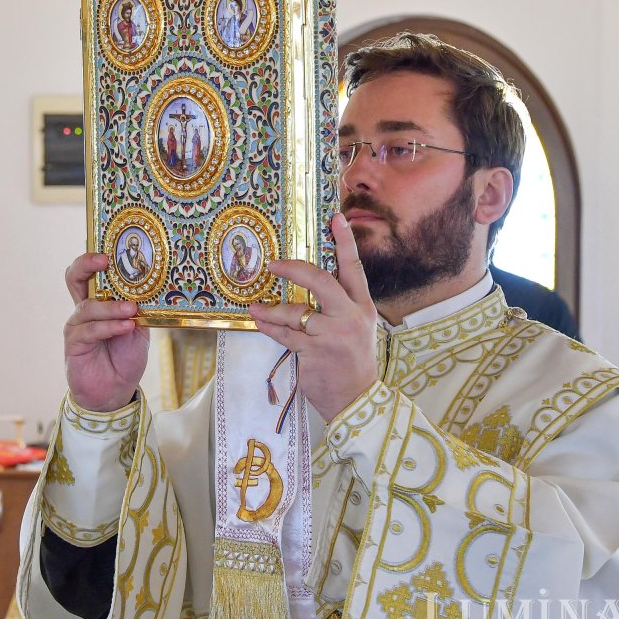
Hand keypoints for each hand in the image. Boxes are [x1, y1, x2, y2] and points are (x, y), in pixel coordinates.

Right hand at [64, 253, 149, 411]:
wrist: (116, 390)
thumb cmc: (125, 356)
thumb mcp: (139, 329)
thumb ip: (139, 310)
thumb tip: (149, 291)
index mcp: (101, 301)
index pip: (92, 272)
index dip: (96, 258)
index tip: (110, 249)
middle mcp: (85, 309)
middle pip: (75, 277)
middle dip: (86, 264)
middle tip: (104, 261)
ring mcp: (78, 326)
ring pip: (87, 306)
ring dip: (111, 307)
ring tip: (131, 310)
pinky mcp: (74, 344)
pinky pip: (90, 330)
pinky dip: (109, 327)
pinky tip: (125, 327)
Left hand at [249, 213, 377, 421]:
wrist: (357, 400)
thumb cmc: (353, 362)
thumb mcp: (358, 329)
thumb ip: (341, 307)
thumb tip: (315, 284)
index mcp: (362, 307)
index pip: (354, 268)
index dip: (345, 242)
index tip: (336, 218)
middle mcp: (349, 317)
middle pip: (320, 281)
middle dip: (294, 268)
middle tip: (274, 263)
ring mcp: (332, 335)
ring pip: (296, 311)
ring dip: (271, 309)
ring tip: (256, 307)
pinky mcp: (314, 352)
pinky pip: (284, 334)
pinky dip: (269, 327)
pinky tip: (259, 321)